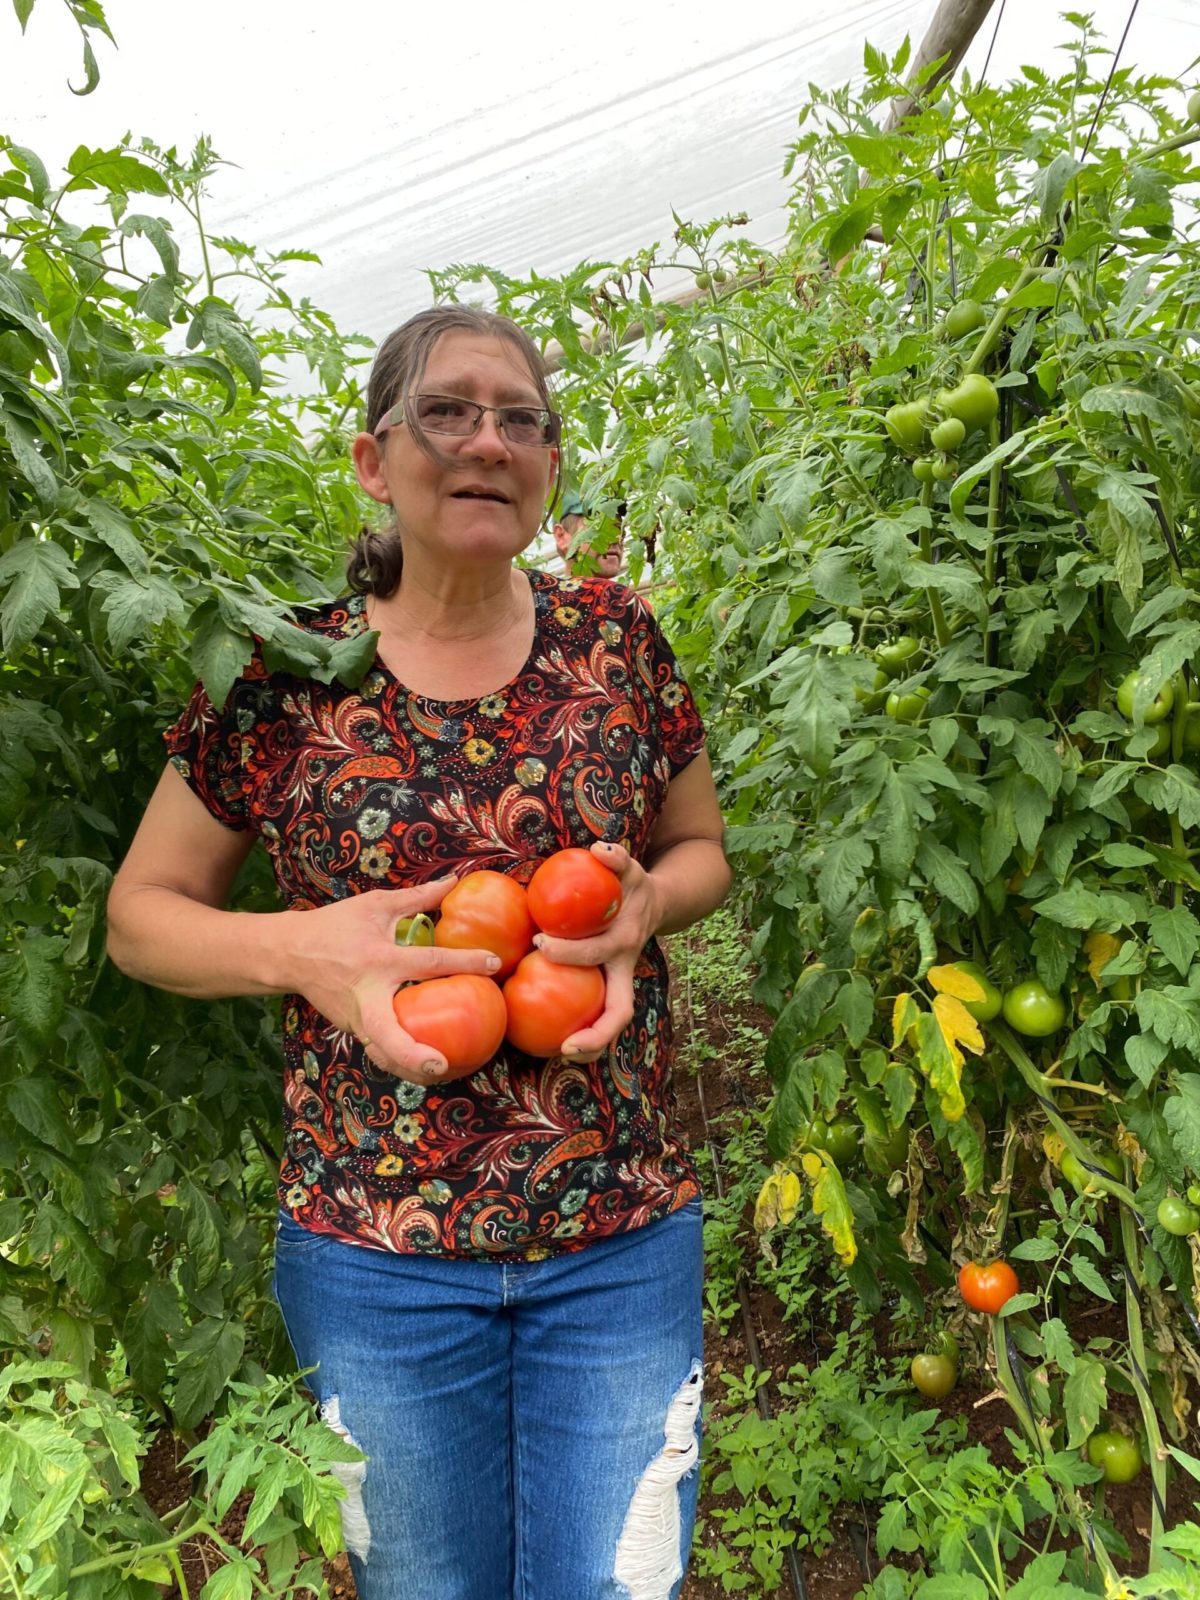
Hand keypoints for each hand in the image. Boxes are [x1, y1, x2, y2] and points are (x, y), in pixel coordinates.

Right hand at [279, 878, 500, 1085]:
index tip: (494, 964)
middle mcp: (367, 994)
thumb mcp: (375, 905)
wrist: (290, 954)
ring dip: (408, 1069)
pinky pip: (379, 1051)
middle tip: (440, 1064)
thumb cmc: (335, 926)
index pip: (428, 962)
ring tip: (443, 1074)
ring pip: (382, 1053)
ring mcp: (356, 1018)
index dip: (464, 961)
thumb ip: (417, 897)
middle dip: (412, 1053)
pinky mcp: (352, 1029)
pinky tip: (426, 1067)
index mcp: (379, 960)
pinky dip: (400, 1062)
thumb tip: (454, 882)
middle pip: (387, 1033)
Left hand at [529, 842, 663, 1061]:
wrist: (658, 903)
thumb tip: (599, 850)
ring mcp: (619, 982)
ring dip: (592, 1046)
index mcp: (624, 943)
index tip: (540, 945)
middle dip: (594, 1030)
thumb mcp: (631, 868)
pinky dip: (584, 1037)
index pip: (598, 954)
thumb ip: (617, 858)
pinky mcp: (610, 989)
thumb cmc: (634, 886)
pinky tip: (553, 1045)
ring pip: (613, 1025)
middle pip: (618, 1011)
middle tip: (562, 1044)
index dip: (572, 953)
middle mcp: (624, 969)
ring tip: (562, 1058)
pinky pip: (600, 1019)